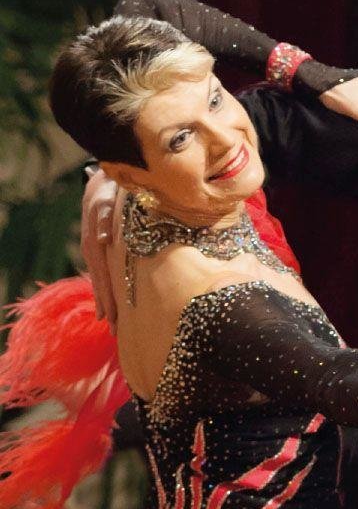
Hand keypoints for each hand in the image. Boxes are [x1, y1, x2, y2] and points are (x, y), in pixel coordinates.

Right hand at [81, 167, 123, 324]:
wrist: (104, 176)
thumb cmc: (111, 187)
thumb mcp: (109, 197)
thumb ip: (105, 216)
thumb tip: (103, 239)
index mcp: (94, 243)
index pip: (102, 277)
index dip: (107, 298)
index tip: (112, 319)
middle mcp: (92, 248)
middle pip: (99, 283)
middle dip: (106, 306)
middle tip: (114, 331)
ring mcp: (95, 248)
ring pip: (100, 279)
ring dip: (105, 300)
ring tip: (110, 321)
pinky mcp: (100, 246)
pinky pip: (102, 272)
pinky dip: (105, 287)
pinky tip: (109, 298)